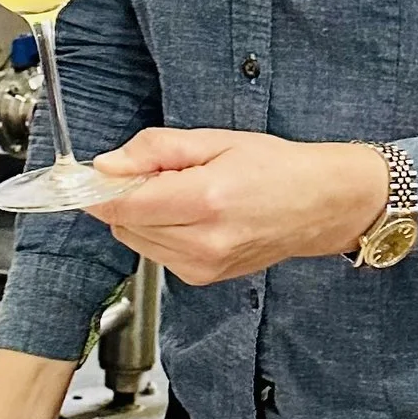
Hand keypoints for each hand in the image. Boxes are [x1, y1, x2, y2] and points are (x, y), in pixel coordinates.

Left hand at [89, 129, 388, 285]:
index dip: (100, 189)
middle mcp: (201, 242)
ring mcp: (203, 266)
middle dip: (128, 197)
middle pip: (123, 225)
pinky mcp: (203, 278)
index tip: (96, 175)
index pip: (122, 205)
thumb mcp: (215, 140)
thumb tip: (107, 165)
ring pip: (136, 241)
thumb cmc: (277, 168)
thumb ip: (155, 150)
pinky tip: (193, 216)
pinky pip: (157, 254)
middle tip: (162, 174)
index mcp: (205, 200)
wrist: (321, 205)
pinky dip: (161, 233)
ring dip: (144, 216)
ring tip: (184, 195)